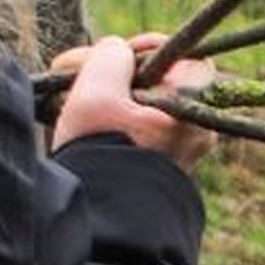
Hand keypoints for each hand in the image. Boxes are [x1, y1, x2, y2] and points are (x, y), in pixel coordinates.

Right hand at [51, 33, 216, 166]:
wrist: (106, 216)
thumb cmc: (103, 150)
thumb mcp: (96, 92)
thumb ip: (110, 58)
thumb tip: (118, 50)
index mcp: (190, 108)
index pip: (190, 59)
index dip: (153, 47)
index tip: (120, 53)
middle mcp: (196, 129)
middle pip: (160, 80)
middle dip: (116, 71)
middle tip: (79, 72)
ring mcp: (183, 150)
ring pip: (146, 103)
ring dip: (109, 92)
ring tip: (67, 97)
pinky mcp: (164, 165)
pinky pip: (144, 127)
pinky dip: (116, 117)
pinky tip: (80, 119)